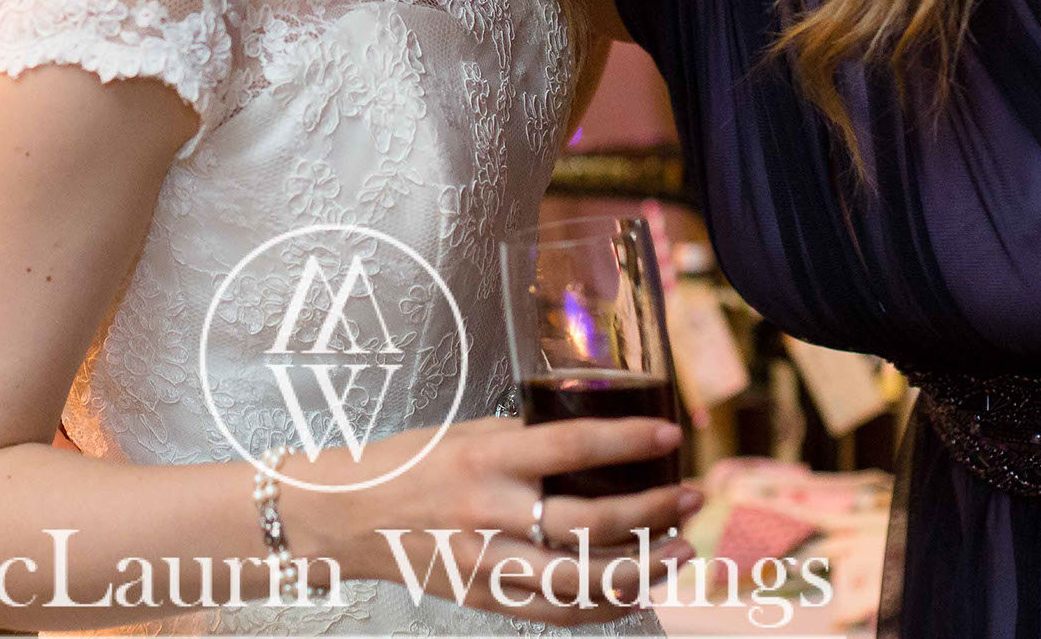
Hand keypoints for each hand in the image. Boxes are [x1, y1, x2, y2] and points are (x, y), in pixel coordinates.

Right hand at [284, 415, 701, 625]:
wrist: (348, 519)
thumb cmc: (407, 465)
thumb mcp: (464, 436)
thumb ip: (522, 439)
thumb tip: (590, 430)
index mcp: (485, 461)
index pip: (570, 448)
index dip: (627, 440)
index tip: (671, 434)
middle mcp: (489, 514)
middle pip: (588, 520)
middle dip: (651, 510)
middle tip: (692, 497)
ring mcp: (488, 564)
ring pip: (580, 578)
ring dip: (640, 566)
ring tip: (678, 550)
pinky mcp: (485, 597)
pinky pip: (556, 610)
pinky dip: (603, 604)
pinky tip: (637, 588)